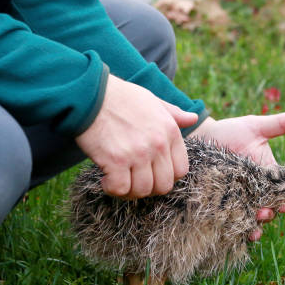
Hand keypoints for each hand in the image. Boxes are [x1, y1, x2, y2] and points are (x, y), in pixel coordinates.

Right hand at [75, 75, 196, 197]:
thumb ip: (174, 114)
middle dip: (149, 188)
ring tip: (118, 179)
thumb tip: (193, 118)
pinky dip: (112, 189)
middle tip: (133, 180)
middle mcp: (158, 144)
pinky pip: (120, 189)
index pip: (181, 170)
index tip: (151, 173)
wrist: (91, 93)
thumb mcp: (153, 101)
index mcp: (170, 132)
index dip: (166, 177)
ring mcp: (138, 154)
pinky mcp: (116, 161)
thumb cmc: (121, 97)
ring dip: (130, 190)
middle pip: (163, 186)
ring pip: (143, 191)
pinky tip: (105, 179)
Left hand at [189, 108, 284, 240]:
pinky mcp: (225, 205)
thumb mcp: (258, 127)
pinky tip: (245, 234)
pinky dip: (241, 230)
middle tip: (271, 211)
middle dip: (274, 211)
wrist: (202, 138)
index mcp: (271, 173)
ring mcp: (242, 198)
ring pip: (256, 216)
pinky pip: (235, 221)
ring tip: (258, 221)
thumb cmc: (231, 131)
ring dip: (260, 222)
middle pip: (273, 206)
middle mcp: (259, 189)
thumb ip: (283, 123)